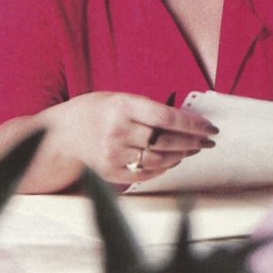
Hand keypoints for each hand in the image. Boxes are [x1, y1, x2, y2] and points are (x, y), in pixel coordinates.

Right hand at [48, 91, 218, 182]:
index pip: (167, 117)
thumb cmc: (98, 110)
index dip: (193, 124)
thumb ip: (149, 109)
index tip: (210, 127)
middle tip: (208, 140)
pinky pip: (144, 174)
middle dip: (193, 142)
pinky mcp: (110, 172)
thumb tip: (185, 120)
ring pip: (158, 160)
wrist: (63, 133)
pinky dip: (163, 168)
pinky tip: (173, 161)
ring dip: (181, 156)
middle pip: (165, 141)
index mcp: (123, 106)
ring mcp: (113, 154)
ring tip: (193, 149)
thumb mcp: (122, 98)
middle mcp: (117, 131)